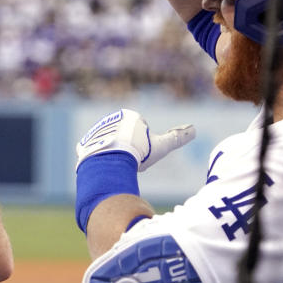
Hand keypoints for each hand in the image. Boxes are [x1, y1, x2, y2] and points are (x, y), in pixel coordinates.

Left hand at [76, 109, 194, 170]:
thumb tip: (195, 130)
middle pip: (127, 141)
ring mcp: (98, 131)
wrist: (111, 159)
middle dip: (129, 151)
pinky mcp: (87, 143)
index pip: (142, 135)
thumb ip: (177, 138)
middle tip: (130, 159)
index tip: (141, 151)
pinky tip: (105, 166)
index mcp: (129, 116)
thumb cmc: (138, 151)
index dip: (144, 147)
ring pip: (112, 148)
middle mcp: (112, 120)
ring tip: (118, 163)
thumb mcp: (161, 145)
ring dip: (115, 156)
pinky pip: (95, 153)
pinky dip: (100, 161)